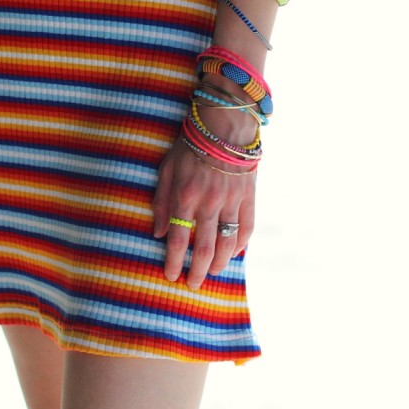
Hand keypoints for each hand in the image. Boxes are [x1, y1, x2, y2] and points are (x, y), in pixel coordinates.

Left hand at [152, 136, 255, 289]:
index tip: (171, 276)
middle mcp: (209, 203)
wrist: (225, 124)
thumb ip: (162, 202)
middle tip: (193, 285)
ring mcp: (232, 201)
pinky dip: (241, 244)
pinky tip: (235, 253)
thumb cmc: (190, 145)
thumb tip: (159, 233)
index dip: (174, 262)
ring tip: (213, 273)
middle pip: (205, 248)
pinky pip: (247, 227)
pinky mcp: (249, 196)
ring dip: (220, 263)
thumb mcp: (167, 169)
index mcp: (186, 196)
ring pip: (228, 243)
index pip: (179, 239)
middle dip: (198, 271)